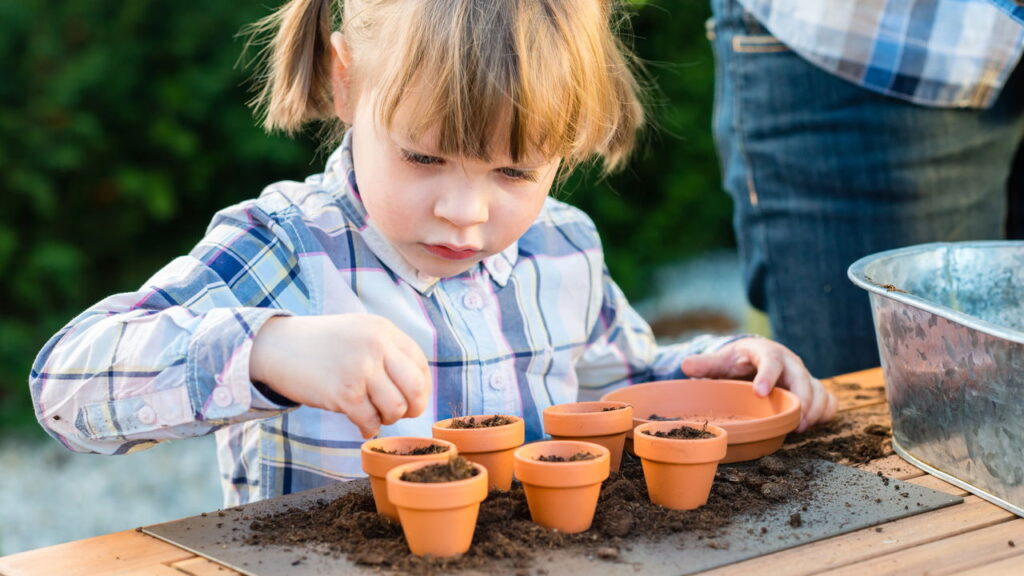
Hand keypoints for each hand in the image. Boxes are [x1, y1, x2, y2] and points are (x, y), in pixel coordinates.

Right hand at [249, 314, 430, 437]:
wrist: (277, 347)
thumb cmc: (322, 344)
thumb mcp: (360, 332)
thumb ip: (388, 351)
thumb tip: (418, 387)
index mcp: (384, 330)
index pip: (420, 364)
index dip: (421, 388)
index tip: (411, 398)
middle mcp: (376, 346)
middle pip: (415, 388)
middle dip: (413, 408)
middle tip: (400, 413)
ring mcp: (361, 369)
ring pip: (395, 408)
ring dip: (388, 419)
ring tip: (373, 414)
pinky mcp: (344, 392)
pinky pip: (371, 421)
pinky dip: (369, 428)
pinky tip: (361, 424)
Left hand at [680, 337, 836, 431]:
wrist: (756, 358)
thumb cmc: (737, 361)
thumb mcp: (721, 361)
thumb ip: (706, 364)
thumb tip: (685, 366)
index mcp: (765, 352)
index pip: (770, 360)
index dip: (767, 376)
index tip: (759, 392)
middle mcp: (789, 362)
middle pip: (802, 378)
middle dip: (801, 400)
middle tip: (793, 421)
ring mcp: (803, 376)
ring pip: (819, 390)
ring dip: (814, 410)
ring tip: (800, 428)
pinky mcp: (812, 389)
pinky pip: (828, 400)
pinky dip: (825, 412)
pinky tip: (813, 425)